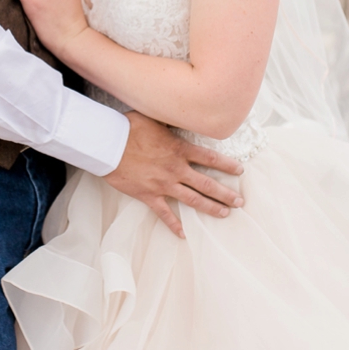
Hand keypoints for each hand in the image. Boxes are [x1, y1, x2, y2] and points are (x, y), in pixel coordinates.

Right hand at [105, 112, 243, 238]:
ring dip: (211, 208)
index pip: (210, 158)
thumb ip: (171, 122)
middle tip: (240, 202)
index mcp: (180, 149)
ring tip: (225, 214)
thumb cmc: (129, 128)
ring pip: (193, 200)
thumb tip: (180, 115)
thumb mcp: (155, 118)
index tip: (239, 171)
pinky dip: (174, 225)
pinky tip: (183, 234)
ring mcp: (164, 184)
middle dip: (226, 194)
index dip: (227, 165)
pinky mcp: (149, 195)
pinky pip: (164, 213)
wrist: (108, 145)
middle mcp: (176, 169)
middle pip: (208, 184)